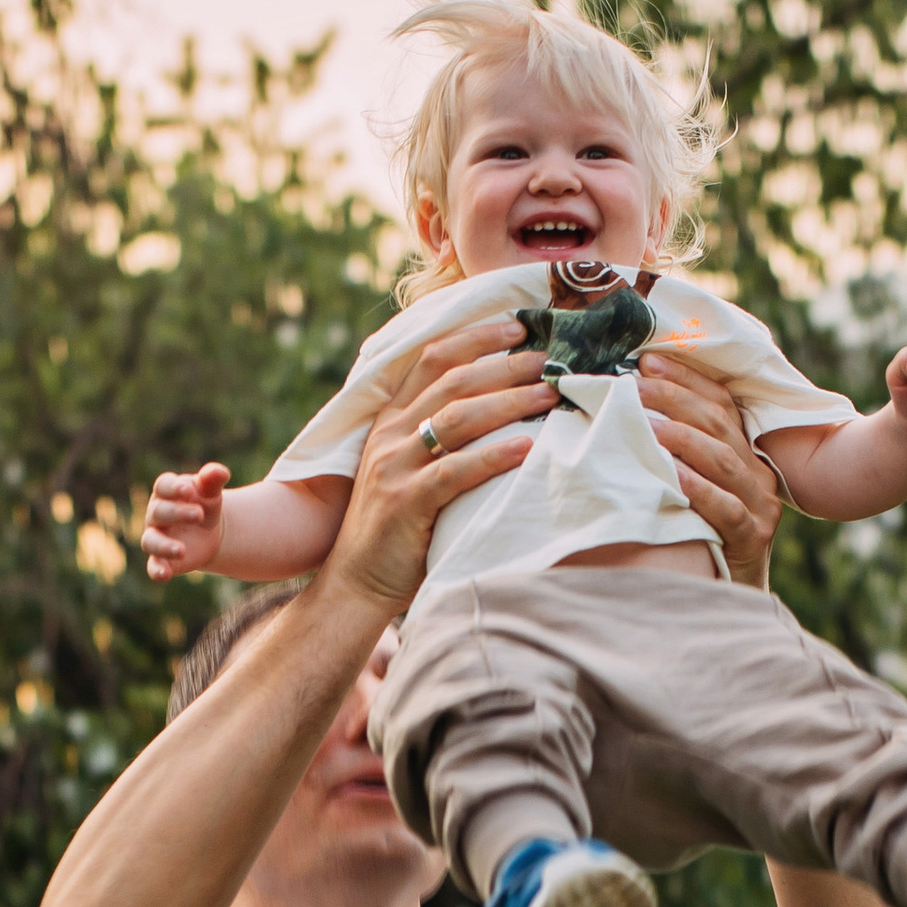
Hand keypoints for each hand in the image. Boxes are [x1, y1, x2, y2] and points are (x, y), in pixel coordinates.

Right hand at [143, 464, 226, 581]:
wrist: (208, 530)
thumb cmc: (204, 503)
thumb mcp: (211, 492)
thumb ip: (213, 480)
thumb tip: (221, 472)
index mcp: (166, 491)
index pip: (163, 486)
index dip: (173, 488)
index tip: (188, 490)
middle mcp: (156, 513)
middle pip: (159, 512)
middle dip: (177, 513)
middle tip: (199, 515)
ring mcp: (156, 536)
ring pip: (150, 541)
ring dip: (164, 546)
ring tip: (181, 550)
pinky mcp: (161, 559)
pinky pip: (153, 566)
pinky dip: (156, 570)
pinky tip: (165, 575)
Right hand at [329, 320, 550, 618]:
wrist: (356, 580)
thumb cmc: (398, 527)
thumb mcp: (412, 468)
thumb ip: (441, 437)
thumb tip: (505, 408)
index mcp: (392, 418)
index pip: (433, 358)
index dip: (476, 337)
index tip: (518, 326)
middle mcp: (390, 434)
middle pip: (453, 381)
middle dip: (505, 364)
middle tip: (548, 360)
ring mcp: (394, 467)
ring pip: (456, 418)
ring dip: (509, 401)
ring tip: (550, 393)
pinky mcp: (405, 503)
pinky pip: (454, 472)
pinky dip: (492, 457)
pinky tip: (525, 447)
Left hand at [641, 354, 782, 589]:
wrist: (732, 599)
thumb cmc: (704, 539)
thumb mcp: (695, 491)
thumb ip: (676, 455)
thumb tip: (629, 415)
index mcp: (746, 454)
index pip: (720, 403)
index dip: (686, 379)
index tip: (647, 360)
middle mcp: (757, 474)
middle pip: (718, 425)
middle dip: (675, 400)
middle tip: (633, 386)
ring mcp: (760, 506)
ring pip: (723, 461)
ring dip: (682, 439)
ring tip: (646, 425)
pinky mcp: (753, 538)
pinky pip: (726, 509)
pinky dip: (698, 490)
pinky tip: (672, 477)